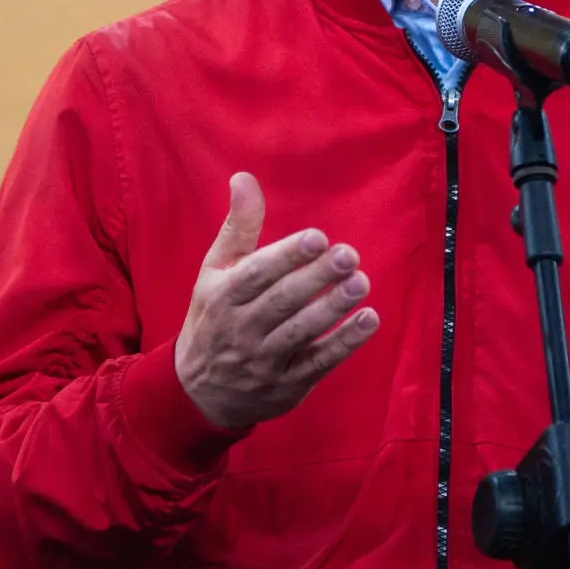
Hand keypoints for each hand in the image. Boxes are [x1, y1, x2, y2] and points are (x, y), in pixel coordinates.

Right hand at [173, 172, 379, 429]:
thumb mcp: (216, 270)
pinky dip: (344, 343)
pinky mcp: (288, 384)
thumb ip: (238, 226)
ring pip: (301, 332)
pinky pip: (318, 363)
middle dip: (316, 278)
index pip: (256, 274)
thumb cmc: (213, 316)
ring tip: (361, 282)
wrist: (200, 390)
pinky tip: (368, 320)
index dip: (287, 256)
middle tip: (348, 256)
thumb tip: (244, 178)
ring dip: (333, 308)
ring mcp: (264, 360)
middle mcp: (241, 329)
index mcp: (223, 296)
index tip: (318, 237)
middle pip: (281, 301)